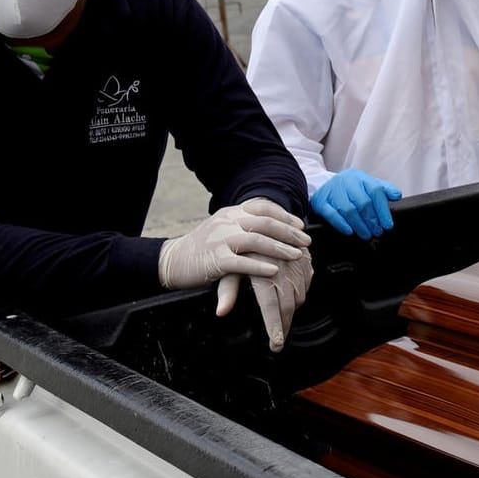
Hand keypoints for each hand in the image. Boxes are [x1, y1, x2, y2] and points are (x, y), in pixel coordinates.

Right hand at [158, 198, 309, 289]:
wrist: (172, 260)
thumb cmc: (201, 247)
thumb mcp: (222, 227)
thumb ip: (242, 223)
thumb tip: (270, 223)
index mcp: (230, 213)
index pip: (262, 207)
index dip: (284, 215)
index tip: (300, 225)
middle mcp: (226, 222)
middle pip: (264, 223)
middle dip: (289, 232)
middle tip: (306, 241)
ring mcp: (220, 240)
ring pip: (256, 241)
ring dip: (280, 248)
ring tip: (296, 255)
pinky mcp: (215, 260)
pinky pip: (242, 263)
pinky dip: (259, 266)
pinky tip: (274, 270)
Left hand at [216, 250, 313, 352]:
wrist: (258, 216)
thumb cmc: (237, 244)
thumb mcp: (229, 265)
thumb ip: (227, 290)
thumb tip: (221, 311)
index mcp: (262, 269)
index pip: (271, 306)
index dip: (275, 327)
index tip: (276, 344)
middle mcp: (282, 266)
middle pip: (288, 304)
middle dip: (284, 325)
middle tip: (278, 341)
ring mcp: (296, 262)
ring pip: (299, 294)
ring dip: (292, 310)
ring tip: (281, 323)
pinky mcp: (304, 257)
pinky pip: (306, 281)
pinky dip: (300, 293)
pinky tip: (291, 299)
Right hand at [311, 169, 401, 239]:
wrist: (324, 185)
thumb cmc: (350, 188)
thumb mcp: (367, 185)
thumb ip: (384, 190)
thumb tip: (397, 195)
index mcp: (361, 177)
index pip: (376, 191)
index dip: (383, 210)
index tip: (388, 224)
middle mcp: (347, 181)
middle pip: (363, 202)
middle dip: (372, 220)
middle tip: (377, 232)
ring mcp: (333, 191)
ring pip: (349, 210)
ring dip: (359, 225)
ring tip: (366, 234)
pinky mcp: (321, 201)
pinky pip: (332, 214)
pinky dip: (342, 224)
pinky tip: (350, 231)